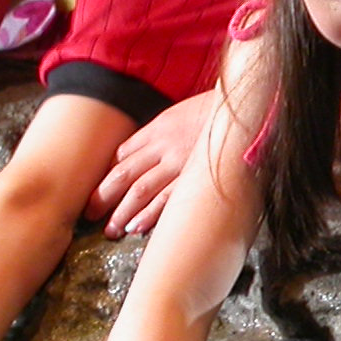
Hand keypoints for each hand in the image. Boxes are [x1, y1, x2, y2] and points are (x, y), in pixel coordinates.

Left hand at [86, 90, 217, 236]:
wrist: (248, 110)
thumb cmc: (217, 113)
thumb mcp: (183, 115)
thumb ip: (163, 135)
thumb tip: (145, 156)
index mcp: (158, 129)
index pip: (122, 156)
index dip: (106, 177)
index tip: (98, 194)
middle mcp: (164, 146)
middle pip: (123, 175)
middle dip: (104, 197)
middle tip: (92, 215)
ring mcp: (180, 162)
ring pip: (141, 190)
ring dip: (123, 212)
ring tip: (112, 230)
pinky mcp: (198, 177)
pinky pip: (169, 199)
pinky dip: (151, 215)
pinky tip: (138, 227)